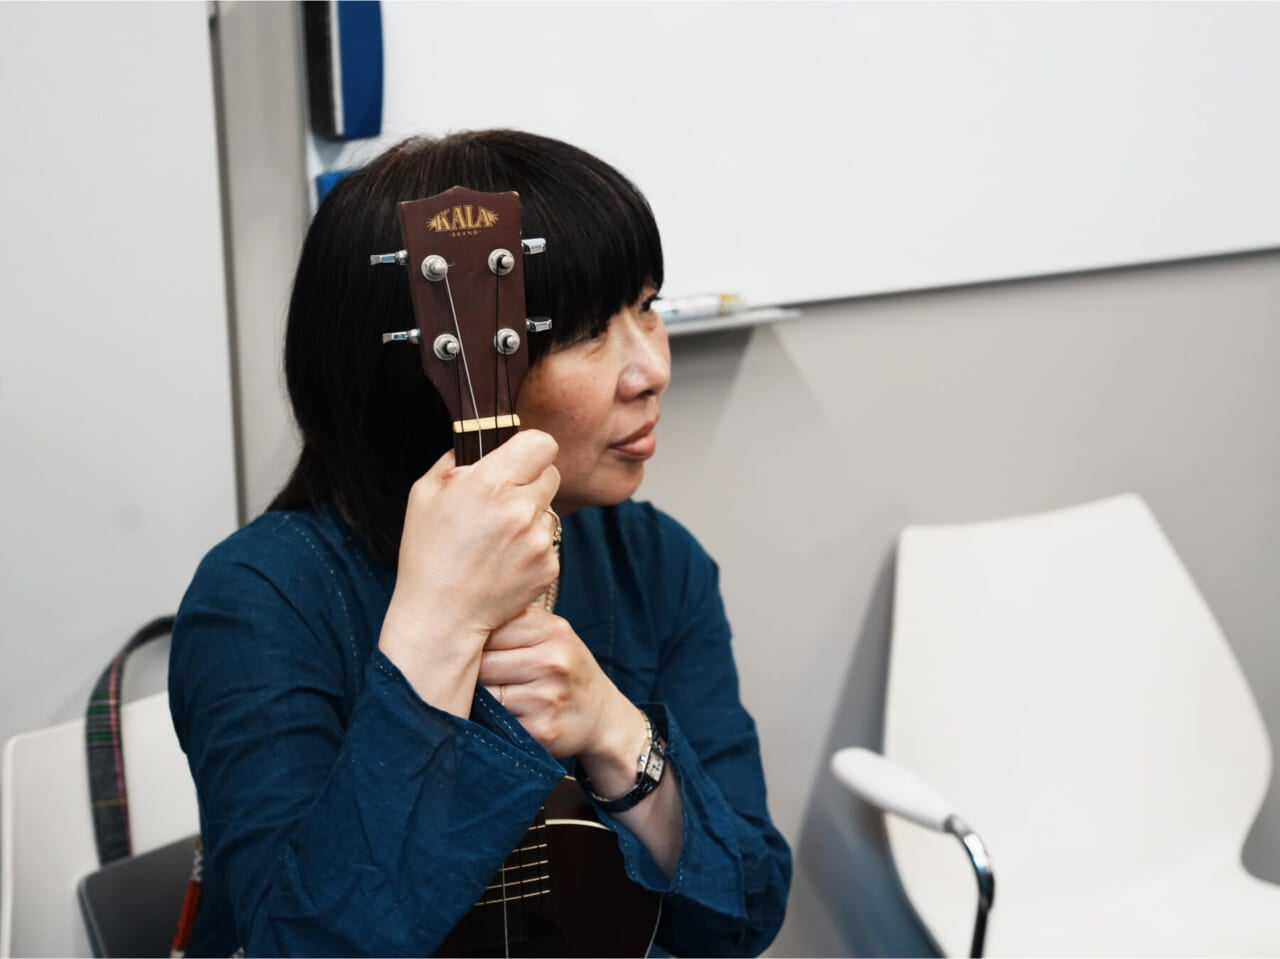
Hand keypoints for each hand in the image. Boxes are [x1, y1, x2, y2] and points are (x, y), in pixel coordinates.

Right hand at [379, 430, 560, 710]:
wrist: (441, 617)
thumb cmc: (427, 553)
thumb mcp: (424, 493)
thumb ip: (454, 461)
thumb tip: (476, 445)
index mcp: (490, 483)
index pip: (543, 443)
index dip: (530, 449)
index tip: (518, 461)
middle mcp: (521, 509)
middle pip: (551, 474)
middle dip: (530, 483)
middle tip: (503, 503)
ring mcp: (539, 540)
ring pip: (550, 510)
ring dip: (531, 516)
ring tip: (498, 539)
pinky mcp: (549, 566)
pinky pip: (550, 542)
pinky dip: (533, 547)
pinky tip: (505, 561)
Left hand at [479, 607, 643, 772]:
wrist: (601, 716)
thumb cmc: (563, 667)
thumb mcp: (551, 633)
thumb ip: (514, 618)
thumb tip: (458, 613)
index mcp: (553, 630)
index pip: (489, 629)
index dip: (472, 640)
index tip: (470, 647)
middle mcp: (554, 662)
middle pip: (482, 664)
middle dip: (474, 672)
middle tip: (482, 676)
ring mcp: (548, 698)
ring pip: (485, 696)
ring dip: (482, 699)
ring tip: (500, 696)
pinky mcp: (541, 731)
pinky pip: (496, 724)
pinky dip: (494, 722)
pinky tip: (510, 716)